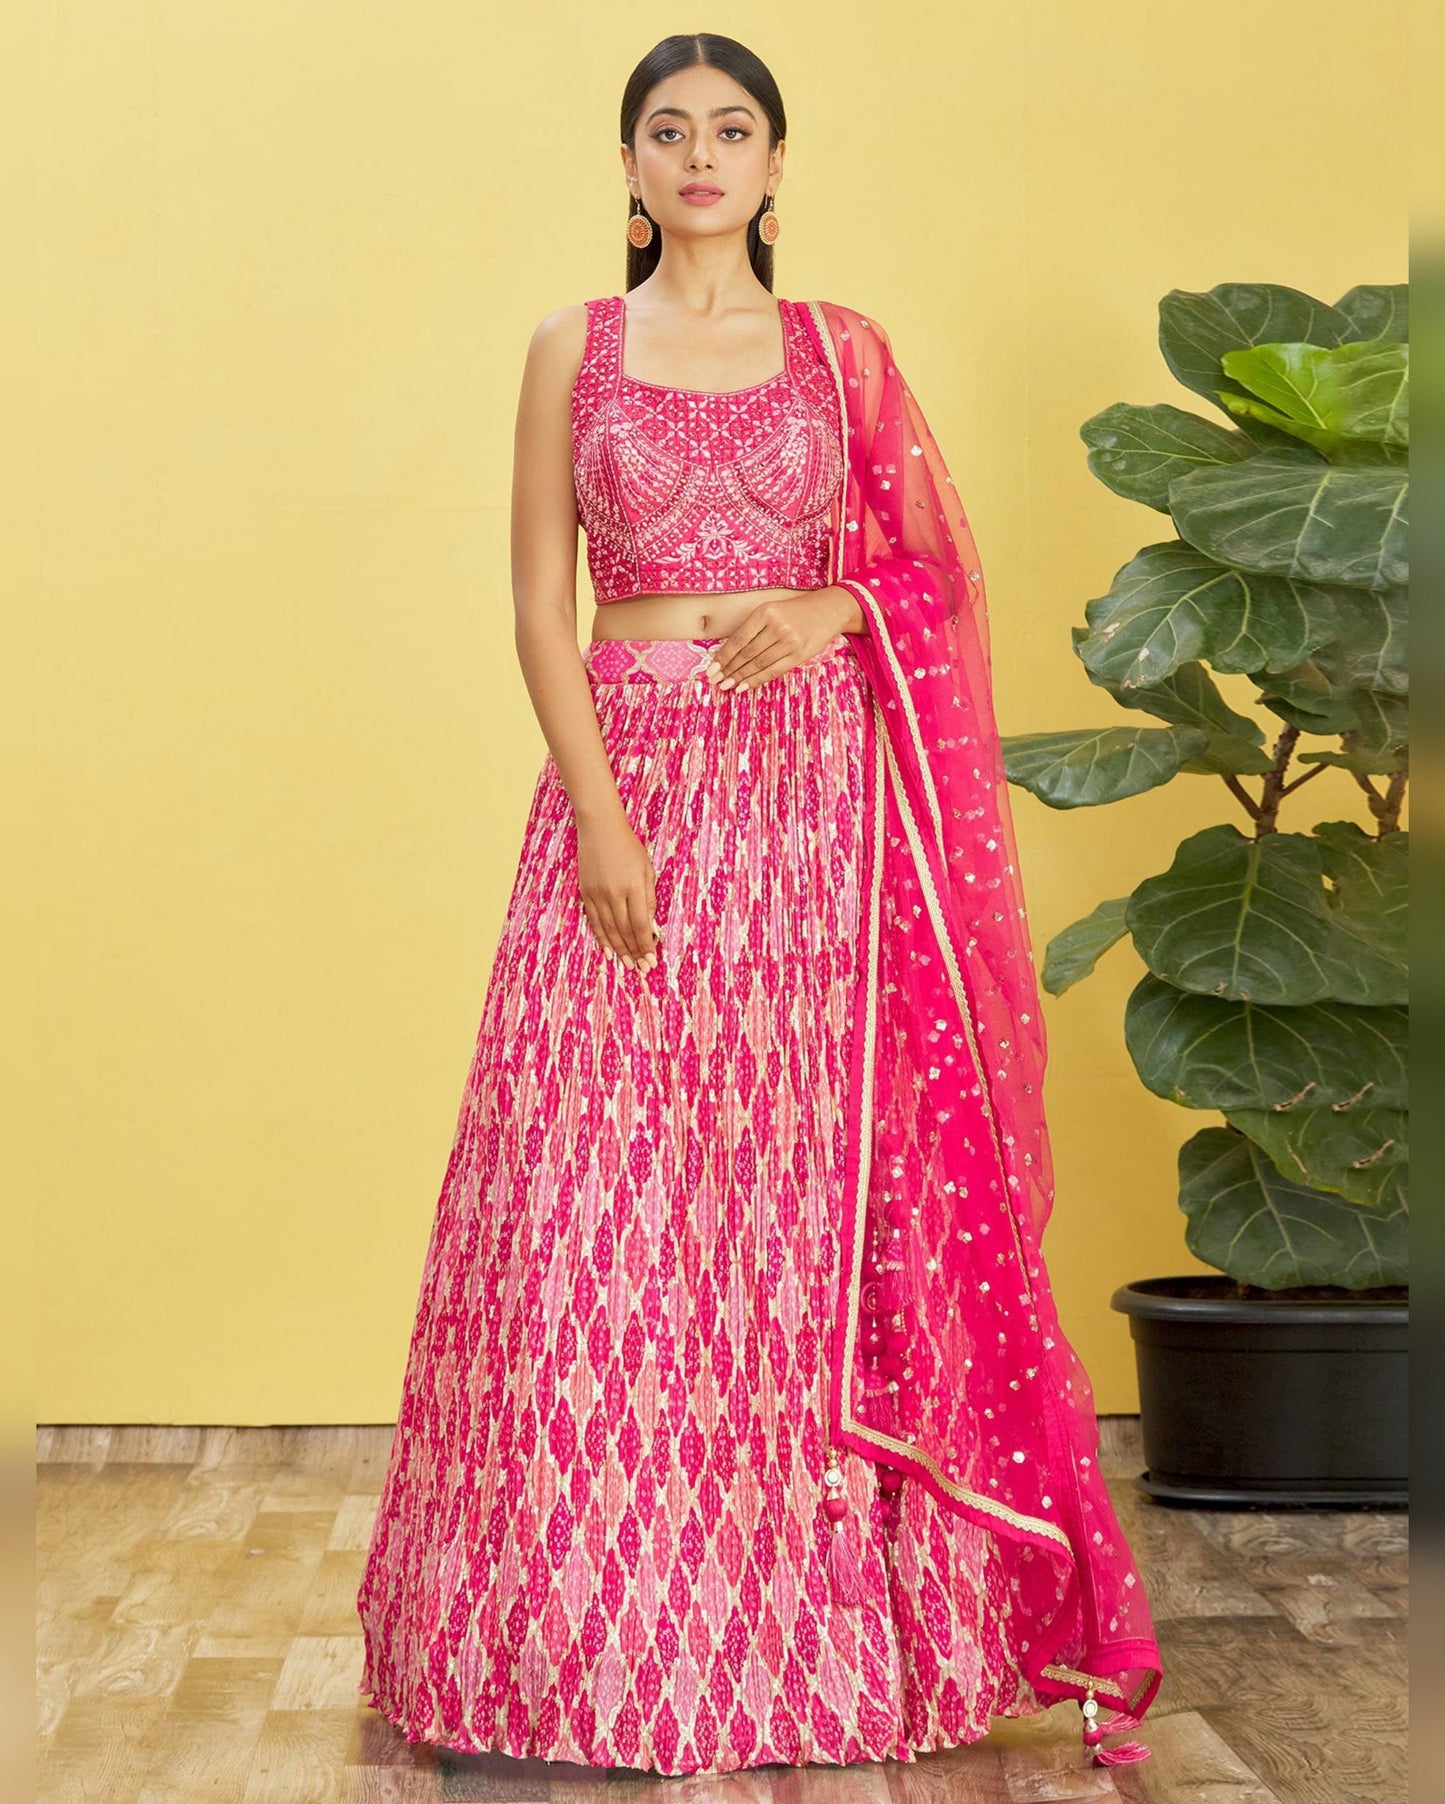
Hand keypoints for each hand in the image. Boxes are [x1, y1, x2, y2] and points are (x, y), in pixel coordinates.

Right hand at [576, 811, 661, 973]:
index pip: (640, 925)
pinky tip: (608, 951)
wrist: (599, 827)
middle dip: (634, 953)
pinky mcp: (585, 893)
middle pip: (625, 931)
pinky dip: (601, 938)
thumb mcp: (646, 869)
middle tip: (640, 970)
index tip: (651, 959)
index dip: (646, 945)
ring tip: (626, 966)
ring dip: (619, 950)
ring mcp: (597, 894)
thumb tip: (651, 926)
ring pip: (609, 930)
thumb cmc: (628, 846)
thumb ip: (649, 898)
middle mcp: (614, 894)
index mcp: (633, 887)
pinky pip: (594, 921)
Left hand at [703, 588, 860, 692]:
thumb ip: (752, 629)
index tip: (711, 668)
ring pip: (758, 664)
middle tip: (714, 681)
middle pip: (747, 654)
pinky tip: (743, 686)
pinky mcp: (799, 655)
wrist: (828, 610)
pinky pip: (773, 671)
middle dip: (728, 669)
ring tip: (725, 686)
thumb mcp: (771, 610)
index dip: (723, 656)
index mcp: (765, 612)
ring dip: (740, 677)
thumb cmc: (793, 611)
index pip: (739, 639)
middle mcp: (777, 626)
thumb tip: (726, 652)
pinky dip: (757, 680)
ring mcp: (789, 642)